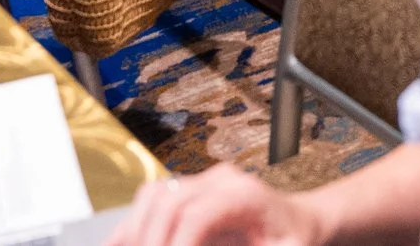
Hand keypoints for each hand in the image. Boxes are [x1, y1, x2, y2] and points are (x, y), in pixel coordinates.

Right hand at [106, 167, 321, 245]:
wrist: (300, 221)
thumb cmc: (294, 241)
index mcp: (246, 196)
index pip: (196, 215)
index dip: (175, 245)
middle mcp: (221, 180)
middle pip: (169, 201)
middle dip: (150, 241)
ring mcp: (203, 181)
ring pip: (154, 195)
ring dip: (136, 231)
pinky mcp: (190, 190)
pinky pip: (152, 200)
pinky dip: (133, 226)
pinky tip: (119, 245)